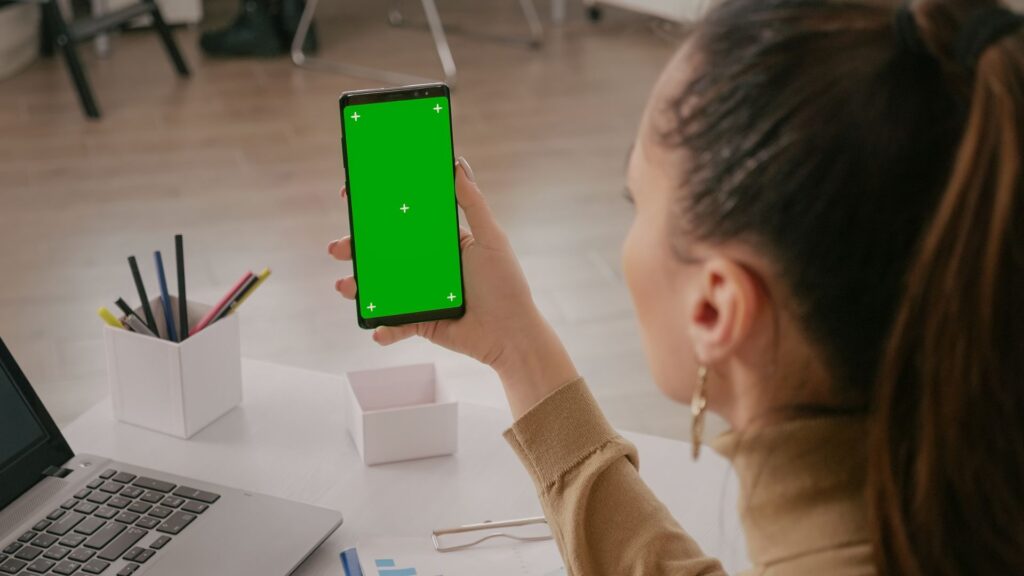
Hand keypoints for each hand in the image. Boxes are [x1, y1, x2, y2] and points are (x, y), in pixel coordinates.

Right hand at [328, 158, 578, 416]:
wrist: (512, 335)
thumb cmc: (506, 285)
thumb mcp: (491, 238)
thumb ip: (472, 202)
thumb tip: (457, 163)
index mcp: (441, 242)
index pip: (404, 220)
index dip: (377, 209)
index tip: (352, 195)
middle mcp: (426, 266)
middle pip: (383, 252)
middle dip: (355, 248)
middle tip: (338, 247)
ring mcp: (420, 294)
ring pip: (380, 286)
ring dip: (357, 287)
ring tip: (346, 287)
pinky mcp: (420, 322)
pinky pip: (394, 324)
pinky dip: (382, 328)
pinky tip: (376, 330)